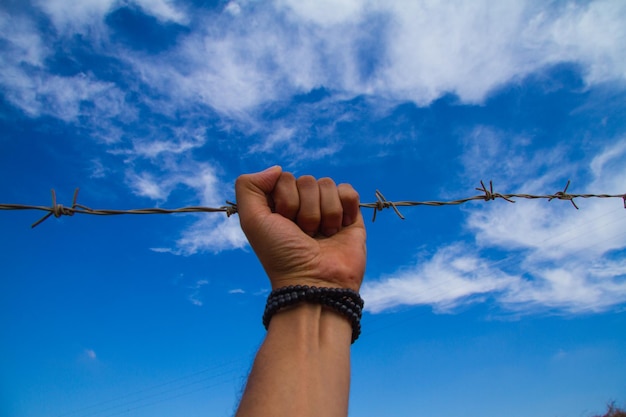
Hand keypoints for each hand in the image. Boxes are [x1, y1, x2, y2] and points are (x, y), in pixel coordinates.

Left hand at [236, 166, 365, 290]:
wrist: (315, 282)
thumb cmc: (281, 255)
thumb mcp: (252, 220)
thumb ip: (248, 186)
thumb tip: (277, 169)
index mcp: (280, 206)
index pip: (284, 178)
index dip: (284, 199)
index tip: (284, 224)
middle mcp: (303, 206)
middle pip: (307, 180)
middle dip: (304, 209)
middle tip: (304, 234)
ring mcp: (327, 210)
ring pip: (327, 185)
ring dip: (323, 213)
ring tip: (321, 236)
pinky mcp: (350, 216)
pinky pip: (348, 190)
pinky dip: (344, 207)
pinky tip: (339, 227)